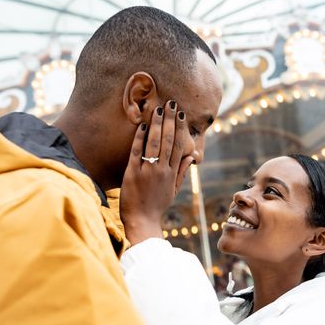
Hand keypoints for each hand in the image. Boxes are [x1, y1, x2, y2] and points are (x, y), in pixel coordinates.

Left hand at [121, 100, 192, 244]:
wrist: (142, 221)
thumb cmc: (157, 205)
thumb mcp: (174, 189)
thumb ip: (182, 171)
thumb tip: (192, 156)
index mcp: (172, 173)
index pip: (179, 145)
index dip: (181, 128)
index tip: (182, 114)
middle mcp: (161, 170)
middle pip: (168, 140)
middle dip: (170, 120)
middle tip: (171, 103)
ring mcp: (147, 171)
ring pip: (154, 143)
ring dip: (157, 124)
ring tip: (159, 109)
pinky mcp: (132, 173)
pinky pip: (137, 152)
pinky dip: (140, 138)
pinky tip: (142, 125)